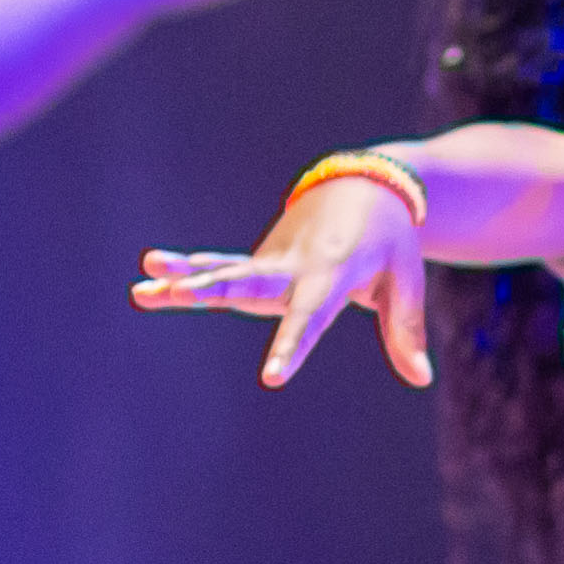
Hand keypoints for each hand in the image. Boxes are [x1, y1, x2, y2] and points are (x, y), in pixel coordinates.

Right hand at [130, 160, 436, 387]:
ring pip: (224, 272)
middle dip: (208, 291)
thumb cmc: (391, 240)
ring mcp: (273, 260)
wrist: (366, 185)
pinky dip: (188, 270)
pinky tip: (149, 278)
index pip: (310, 316)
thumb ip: (406, 330)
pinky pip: (221, 268)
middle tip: (172, 296)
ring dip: (183, 279)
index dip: (291, 346)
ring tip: (140, 288)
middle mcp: (295, 264)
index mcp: (334, 271)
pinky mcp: (261, 261)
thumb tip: (422, 379)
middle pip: (247, 283)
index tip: (270, 378)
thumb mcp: (406, 281)